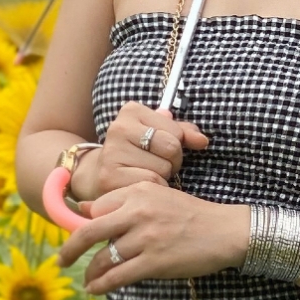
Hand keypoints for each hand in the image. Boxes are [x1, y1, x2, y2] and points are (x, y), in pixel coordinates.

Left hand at [57, 176, 247, 292]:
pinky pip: (118, 276)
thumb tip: (86, 209)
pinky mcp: (154, 262)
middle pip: (89, 231)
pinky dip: (101, 285)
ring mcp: (145, 238)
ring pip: (104, 258)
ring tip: (87, 280)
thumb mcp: (158, 196)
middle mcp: (137, 212)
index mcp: (138, 191)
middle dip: (70, 249)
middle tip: (61, 261)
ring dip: (91, 272)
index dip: (86, 224)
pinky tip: (95, 289)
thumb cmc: (193, 215)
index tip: (79, 237)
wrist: (226, 231)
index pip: (97, 208)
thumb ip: (125, 201)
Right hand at [80, 99, 209, 202]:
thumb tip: (202, 140)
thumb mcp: (159, 134)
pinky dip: (153, 189)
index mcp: (131, 110)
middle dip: (172, 161)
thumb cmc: (137, 152)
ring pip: (162, 169)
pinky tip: (139, 185)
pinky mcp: (109, 177)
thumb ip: (183, 132)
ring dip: (162, 177)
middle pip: (171, 147)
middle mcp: (118, 128)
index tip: (161, 149)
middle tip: (156, 164)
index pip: (176, 130)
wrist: (98, 174)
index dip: (177, 144)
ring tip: (145, 173)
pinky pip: (150, 184)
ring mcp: (112, 152)